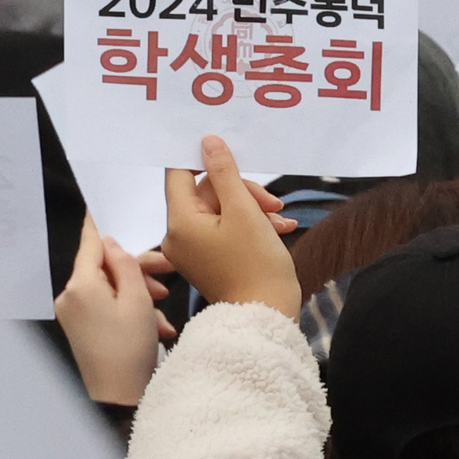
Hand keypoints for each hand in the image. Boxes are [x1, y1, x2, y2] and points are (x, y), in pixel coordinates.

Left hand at [58, 220, 172, 407]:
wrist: (118, 399)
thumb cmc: (129, 349)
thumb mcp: (137, 300)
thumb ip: (126, 265)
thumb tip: (113, 244)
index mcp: (81, 284)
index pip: (90, 242)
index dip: (100, 224)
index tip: (100, 205)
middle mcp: (71, 296)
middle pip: (105, 267)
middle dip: (138, 269)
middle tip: (167, 271)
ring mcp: (74, 314)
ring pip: (111, 288)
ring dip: (140, 294)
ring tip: (164, 310)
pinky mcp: (82, 329)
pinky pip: (107, 308)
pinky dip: (130, 312)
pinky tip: (156, 328)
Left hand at [157, 138, 300, 316]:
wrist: (266, 316)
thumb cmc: (256, 266)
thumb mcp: (244, 211)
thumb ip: (225, 173)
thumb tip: (208, 142)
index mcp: (180, 221)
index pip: (179, 173)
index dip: (202, 157)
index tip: (227, 150)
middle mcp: (178, 235)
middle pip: (206, 192)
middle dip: (242, 192)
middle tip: (273, 203)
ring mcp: (192, 249)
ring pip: (220, 209)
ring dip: (251, 209)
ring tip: (279, 221)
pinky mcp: (207, 258)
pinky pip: (223, 229)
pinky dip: (248, 225)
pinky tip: (277, 230)